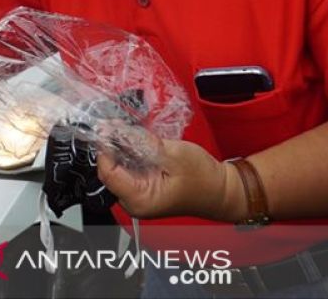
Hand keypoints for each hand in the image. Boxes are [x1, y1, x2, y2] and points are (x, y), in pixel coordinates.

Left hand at [96, 131, 242, 221]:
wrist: (222, 190)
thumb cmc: (204, 179)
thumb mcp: (172, 154)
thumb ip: (143, 143)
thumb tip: (118, 131)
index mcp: (140, 200)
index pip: (107, 173)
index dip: (105, 149)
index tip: (107, 129)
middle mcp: (134, 202)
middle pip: (109, 171)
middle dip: (111, 147)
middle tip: (114, 125)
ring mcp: (138, 196)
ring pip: (117, 169)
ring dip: (119, 149)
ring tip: (123, 130)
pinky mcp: (143, 188)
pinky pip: (128, 170)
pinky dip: (128, 154)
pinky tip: (133, 142)